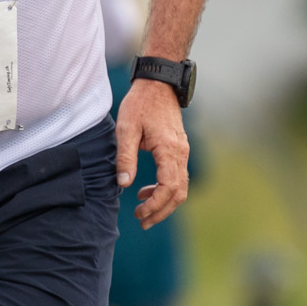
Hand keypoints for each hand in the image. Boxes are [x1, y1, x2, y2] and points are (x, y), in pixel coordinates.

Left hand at [116, 78, 188, 229]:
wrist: (158, 84)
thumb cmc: (140, 103)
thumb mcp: (126, 129)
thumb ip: (125, 158)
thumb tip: (123, 185)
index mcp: (169, 149)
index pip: (169, 187)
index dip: (156, 205)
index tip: (139, 214)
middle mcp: (181, 153)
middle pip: (179, 193)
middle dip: (161, 211)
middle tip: (142, 222)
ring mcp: (183, 151)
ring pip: (181, 187)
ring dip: (164, 203)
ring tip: (143, 212)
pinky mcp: (179, 149)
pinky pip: (178, 177)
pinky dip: (165, 190)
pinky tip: (146, 191)